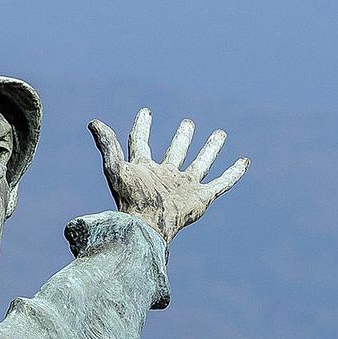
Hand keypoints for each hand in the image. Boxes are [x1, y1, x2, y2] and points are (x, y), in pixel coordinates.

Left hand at [90, 109, 247, 242]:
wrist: (147, 226)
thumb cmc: (130, 200)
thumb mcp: (115, 168)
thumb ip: (107, 146)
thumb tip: (93, 122)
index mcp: (144, 169)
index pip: (142, 143)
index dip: (142, 127)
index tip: (146, 112)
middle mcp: (166, 176)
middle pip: (176, 153)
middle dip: (182, 138)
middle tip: (188, 123)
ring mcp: (185, 186)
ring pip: (200, 164)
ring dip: (210, 149)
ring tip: (219, 134)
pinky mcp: (201, 197)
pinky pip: (221, 182)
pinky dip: (233, 173)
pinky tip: (243, 161)